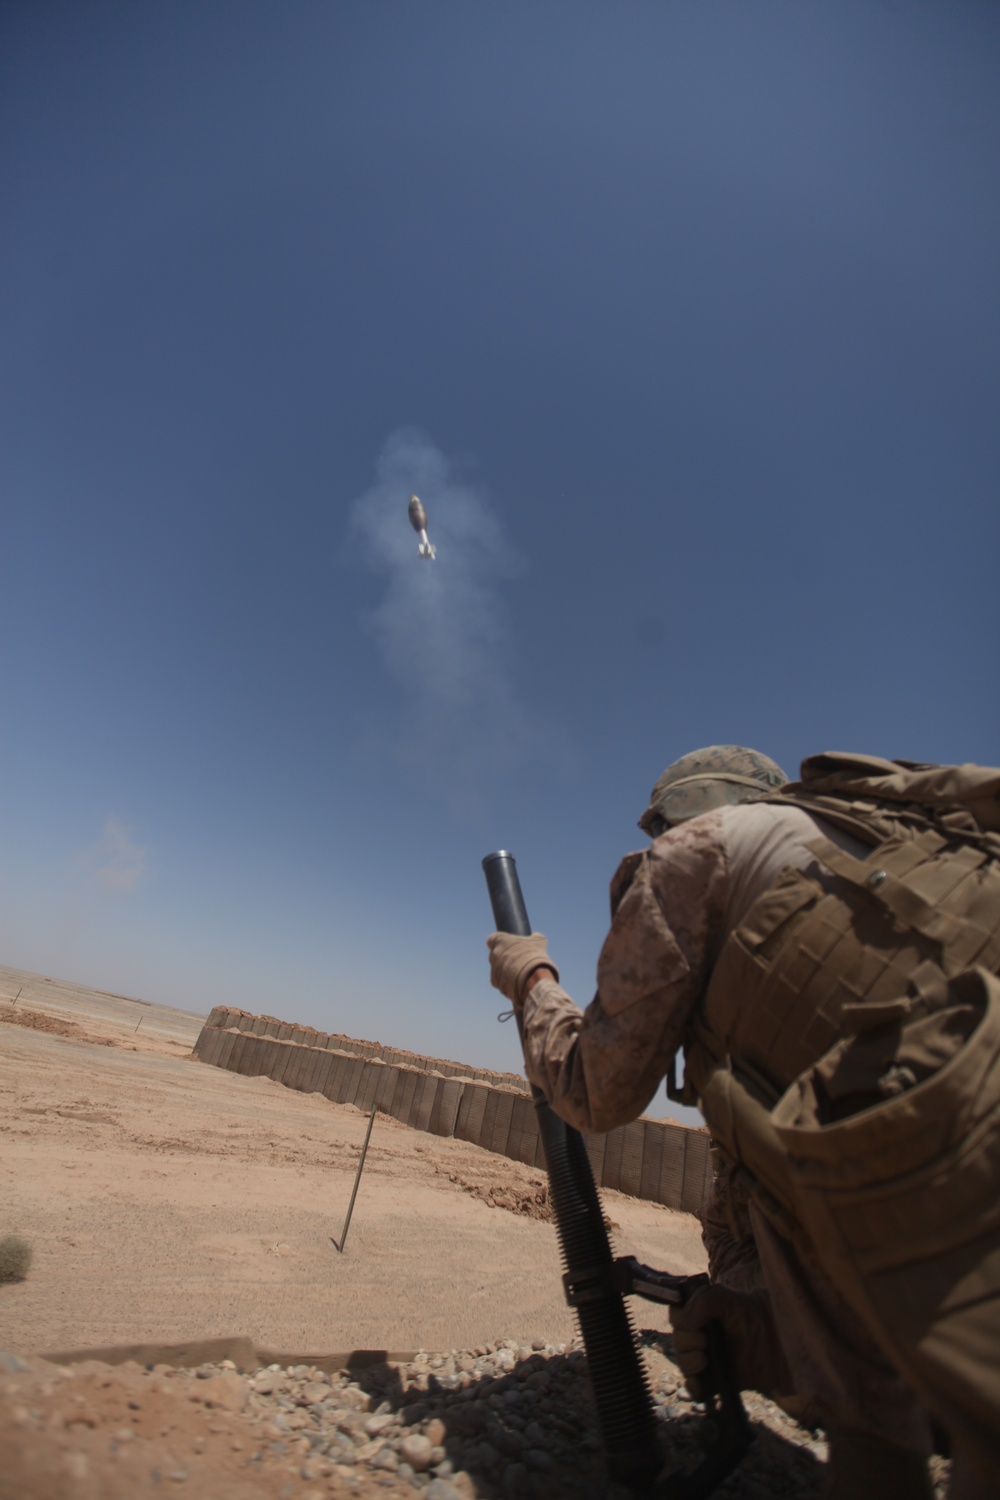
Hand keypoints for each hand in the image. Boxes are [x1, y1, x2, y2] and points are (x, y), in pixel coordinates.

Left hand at [486, 932, 558, 1005]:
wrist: (533, 976)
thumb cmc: (535, 955)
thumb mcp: (539, 940)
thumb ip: (534, 936)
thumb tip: (536, 936)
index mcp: (499, 940)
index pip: (492, 939)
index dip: (499, 942)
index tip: (507, 945)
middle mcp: (494, 954)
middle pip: (494, 955)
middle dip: (503, 957)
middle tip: (516, 960)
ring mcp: (493, 968)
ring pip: (496, 968)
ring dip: (505, 970)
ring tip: (519, 973)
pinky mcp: (495, 982)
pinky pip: (498, 980)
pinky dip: (504, 981)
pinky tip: (516, 982)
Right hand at [669, 1284, 790, 1398]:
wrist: (779, 1344)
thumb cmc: (754, 1316)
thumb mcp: (728, 1299)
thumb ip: (702, 1301)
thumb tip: (682, 1321)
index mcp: (701, 1313)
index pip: (676, 1314)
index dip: (681, 1320)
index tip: (695, 1323)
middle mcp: (701, 1334)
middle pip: (678, 1340)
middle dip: (687, 1342)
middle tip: (705, 1341)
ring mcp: (708, 1358)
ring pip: (683, 1363)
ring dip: (689, 1363)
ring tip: (705, 1360)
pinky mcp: (715, 1380)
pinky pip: (694, 1388)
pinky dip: (693, 1388)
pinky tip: (700, 1384)